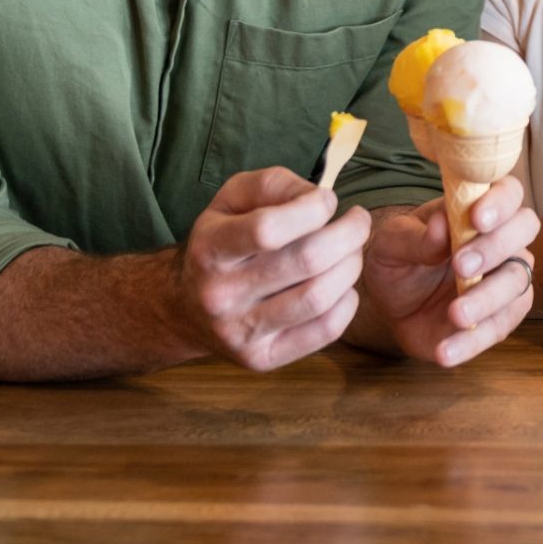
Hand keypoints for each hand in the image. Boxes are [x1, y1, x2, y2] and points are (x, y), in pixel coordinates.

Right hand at [174, 167, 371, 370]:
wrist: (185, 307)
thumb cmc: (223, 241)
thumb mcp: (232, 199)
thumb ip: (274, 184)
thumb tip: (318, 197)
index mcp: (209, 250)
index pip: (268, 228)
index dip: (313, 208)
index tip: (327, 200)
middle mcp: (219, 295)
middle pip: (306, 261)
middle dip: (349, 234)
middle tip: (358, 222)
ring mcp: (238, 332)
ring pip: (319, 297)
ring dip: (351, 267)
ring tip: (352, 251)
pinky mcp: (260, 359)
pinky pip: (324, 331)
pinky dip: (347, 303)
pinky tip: (341, 286)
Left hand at [359, 177, 539, 365]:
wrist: (393, 307)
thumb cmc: (398, 262)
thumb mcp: (390, 245)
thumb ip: (413, 237)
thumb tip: (440, 227)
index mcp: (478, 209)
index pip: (508, 191)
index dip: (500, 202)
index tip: (477, 218)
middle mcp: (503, 240)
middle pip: (525, 230)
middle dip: (496, 247)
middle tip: (461, 266)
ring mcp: (507, 279)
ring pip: (518, 283)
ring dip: (488, 298)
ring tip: (454, 313)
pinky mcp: (501, 318)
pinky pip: (499, 328)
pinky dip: (472, 341)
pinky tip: (445, 350)